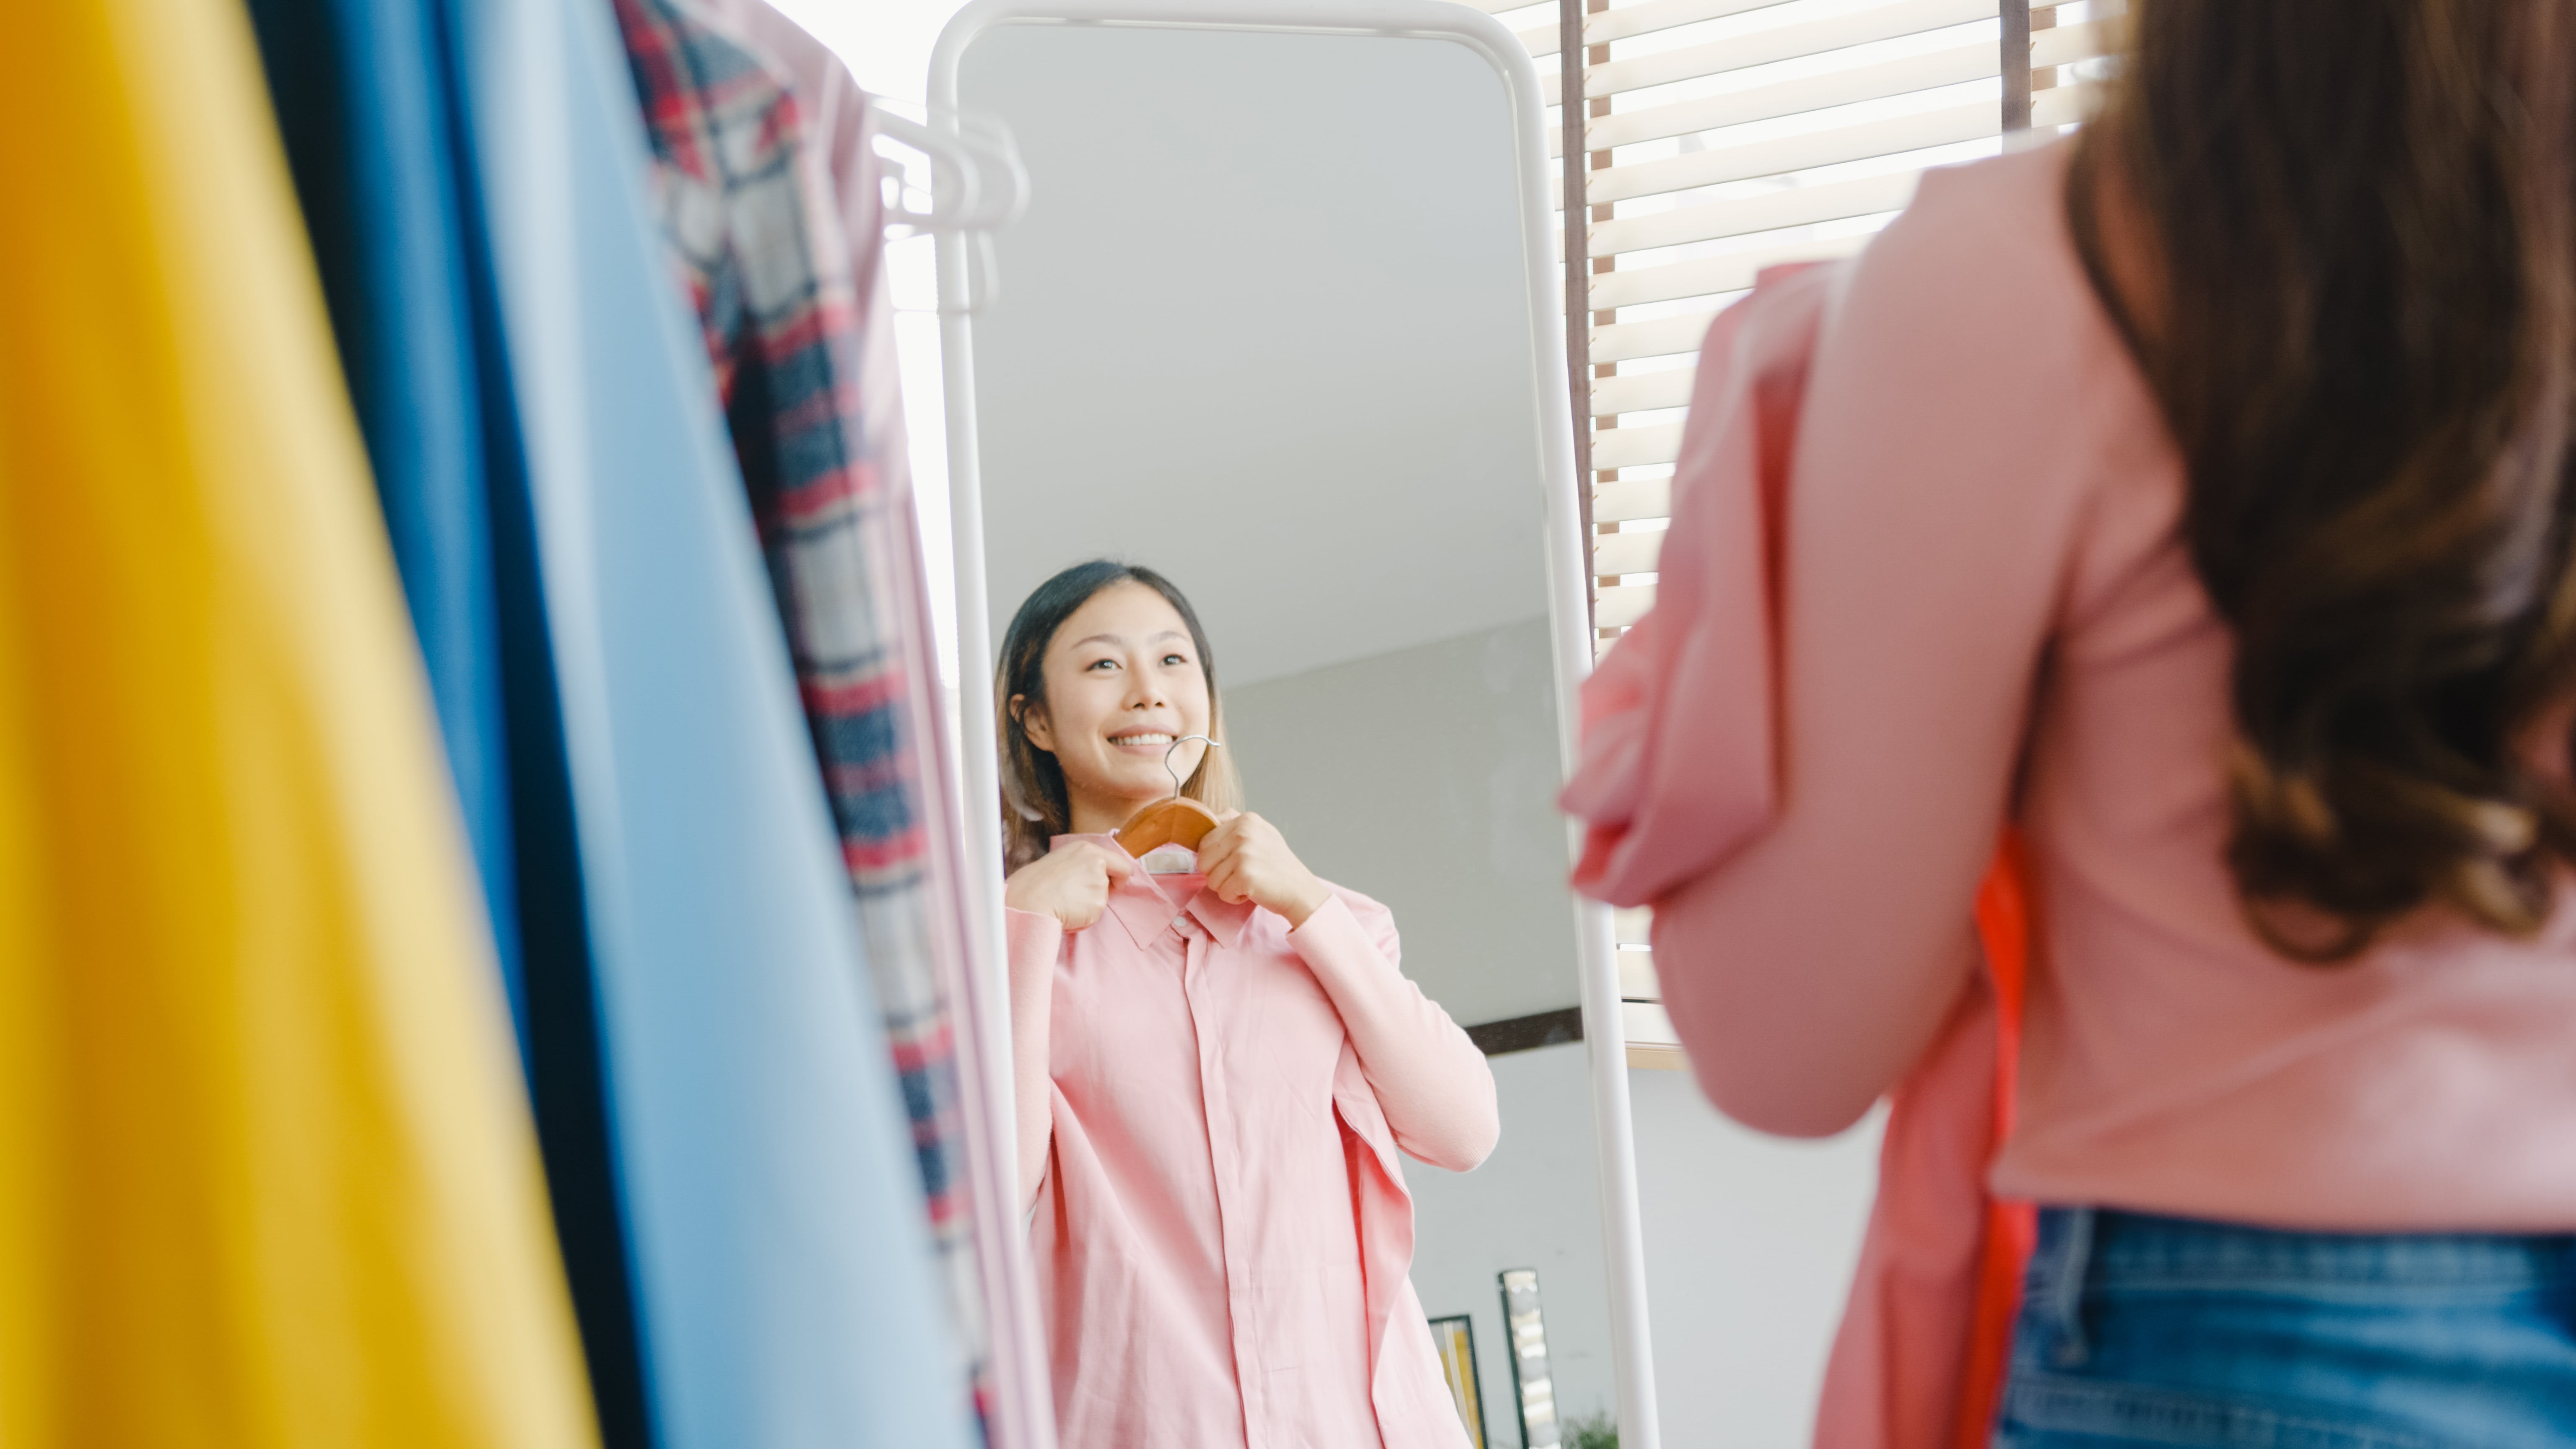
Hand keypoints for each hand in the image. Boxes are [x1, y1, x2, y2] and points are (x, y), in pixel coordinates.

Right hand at [1005, 840, 1135, 930]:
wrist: (1029, 899)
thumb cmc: (1036, 882)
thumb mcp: (1061, 861)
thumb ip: (1082, 865)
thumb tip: (1090, 877)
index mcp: (1087, 849)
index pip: (1120, 863)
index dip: (1118, 876)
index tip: (1112, 883)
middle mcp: (1097, 863)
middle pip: (1114, 881)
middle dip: (1104, 891)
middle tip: (1081, 897)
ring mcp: (1099, 883)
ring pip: (1102, 900)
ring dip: (1088, 906)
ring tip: (1066, 905)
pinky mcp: (1098, 904)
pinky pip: (1094, 915)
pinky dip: (1083, 918)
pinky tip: (1067, 913)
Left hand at [1197, 811, 1331, 926]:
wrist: (1300, 890)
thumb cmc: (1277, 866)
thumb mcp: (1260, 834)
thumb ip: (1234, 824)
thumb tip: (1209, 818)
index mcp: (1246, 819)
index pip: (1205, 841)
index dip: (1214, 859)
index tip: (1233, 863)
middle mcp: (1243, 832)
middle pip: (1203, 860)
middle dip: (1217, 874)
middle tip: (1239, 875)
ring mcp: (1244, 853)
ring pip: (1211, 879)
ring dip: (1227, 887)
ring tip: (1248, 882)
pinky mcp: (1245, 875)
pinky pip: (1222, 893)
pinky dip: (1234, 898)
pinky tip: (1251, 891)